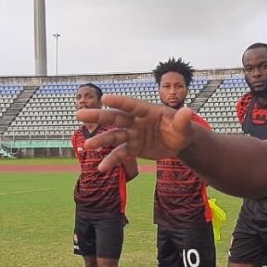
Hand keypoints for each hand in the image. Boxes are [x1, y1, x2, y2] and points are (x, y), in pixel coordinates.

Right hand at [74, 95, 196, 171]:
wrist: (179, 142)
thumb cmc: (182, 129)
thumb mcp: (184, 126)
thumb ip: (183, 120)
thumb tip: (187, 112)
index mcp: (147, 111)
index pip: (132, 105)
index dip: (119, 101)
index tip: (104, 98)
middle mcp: (136, 121)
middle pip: (115, 117)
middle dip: (98, 116)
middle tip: (79, 114)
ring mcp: (133, 134)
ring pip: (114, 136)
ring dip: (100, 141)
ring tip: (86, 146)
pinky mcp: (133, 148)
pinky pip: (120, 154)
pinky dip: (111, 161)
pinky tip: (101, 169)